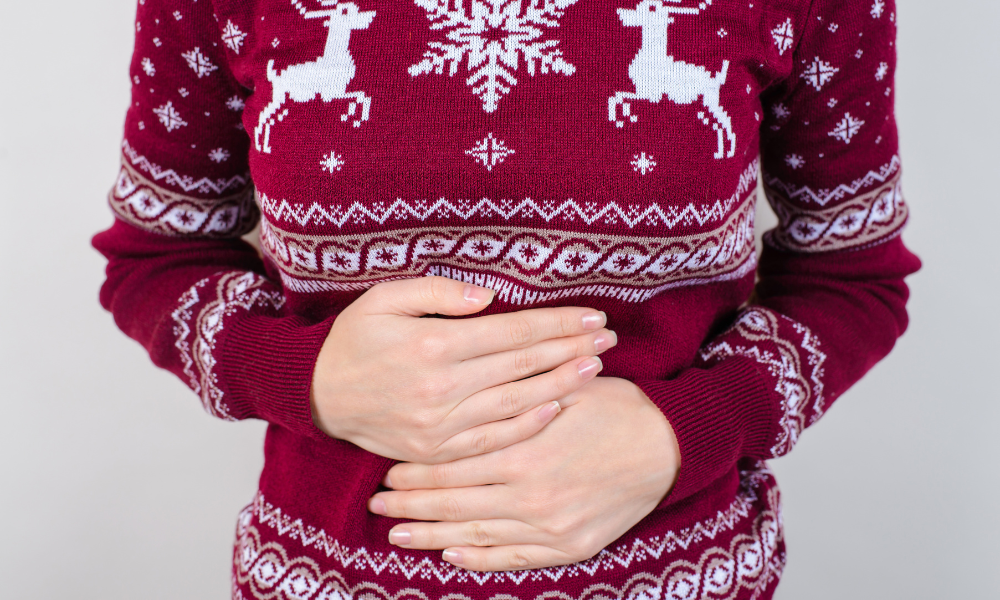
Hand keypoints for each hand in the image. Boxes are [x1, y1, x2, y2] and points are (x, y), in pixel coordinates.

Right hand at [311, 276, 616, 462]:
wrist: (318, 395)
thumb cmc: (354, 339)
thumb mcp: (385, 298)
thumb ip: (438, 292)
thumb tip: (491, 297)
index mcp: (433, 344)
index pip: (512, 331)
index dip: (557, 323)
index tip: (591, 316)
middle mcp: (442, 387)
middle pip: (522, 365)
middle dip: (571, 349)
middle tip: (609, 338)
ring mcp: (440, 424)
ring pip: (516, 403)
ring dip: (561, 384)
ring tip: (596, 368)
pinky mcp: (436, 449)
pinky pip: (492, 439)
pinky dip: (527, 424)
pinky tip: (556, 407)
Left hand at [367, 377, 680, 571]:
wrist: (669, 448)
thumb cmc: (616, 409)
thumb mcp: (566, 389)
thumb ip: (517, 394)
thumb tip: (475, 377)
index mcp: (523, 452)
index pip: (453, 466)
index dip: (417, 470)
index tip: (388, 470)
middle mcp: (530, 496)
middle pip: (454, 503)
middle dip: (411, 504)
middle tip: (379, 503)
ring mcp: (549, 526)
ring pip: (475, 536)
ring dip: (432, 536)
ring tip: (398, 534)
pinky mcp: (568, 546)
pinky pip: (513, 558)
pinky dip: (479, 559)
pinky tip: (452, 555)